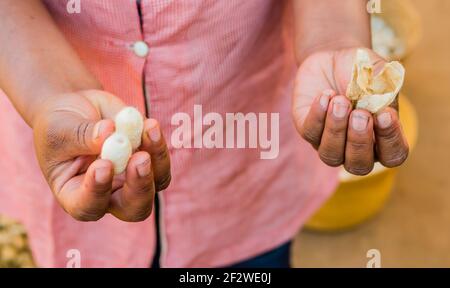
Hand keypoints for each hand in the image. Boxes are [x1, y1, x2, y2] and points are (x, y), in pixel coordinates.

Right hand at [32, 90, 170, 221]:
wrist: (76, 109)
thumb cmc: (59, 125)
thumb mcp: (60, 128)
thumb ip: (82, 136)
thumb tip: (110, 133)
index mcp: (75, 195)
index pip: (89, 207)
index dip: (98, 192)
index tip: (103, 164)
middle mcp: (108, 194)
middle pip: (133, 208)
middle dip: (140, 186)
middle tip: (141, 159)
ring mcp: (131, 179)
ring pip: (156, 183)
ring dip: (157, 158)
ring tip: (148, 128)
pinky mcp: (148, 160)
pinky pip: (161, 159)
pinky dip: (158, 143)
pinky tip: (149, 125)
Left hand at [292, 48, 408, 174]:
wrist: (332, 59)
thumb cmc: (362, 71)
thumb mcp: (380, 73)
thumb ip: (386, 87)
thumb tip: (380, 104)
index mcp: (381, 139)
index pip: (393, 155)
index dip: (391, 140)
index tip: (385, 114)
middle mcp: (354, 148)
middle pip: (359, 166)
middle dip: (359, 141)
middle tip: (360, 114)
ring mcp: (329, 143)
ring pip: (331, 155)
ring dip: (336, 129)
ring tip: (340, 101)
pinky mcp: (307, 130)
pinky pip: (310, 133)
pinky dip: (318, 114)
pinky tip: (326, 95)